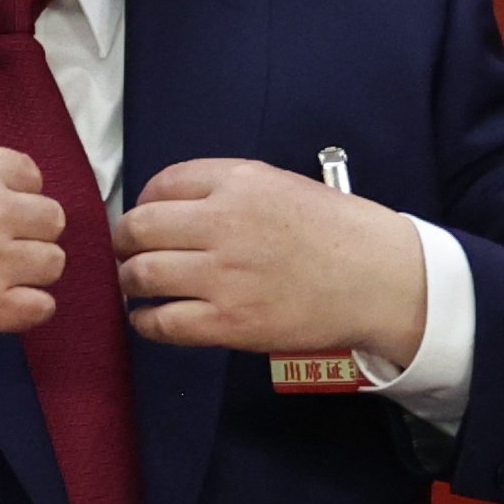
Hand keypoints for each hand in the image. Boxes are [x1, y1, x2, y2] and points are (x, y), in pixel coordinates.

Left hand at [112, 158, 426, 360]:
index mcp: (239, 182)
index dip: (144, 202)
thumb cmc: (338, 232)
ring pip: (141, 274)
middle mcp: (223, 222)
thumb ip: (229, 189)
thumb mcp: (282, 185)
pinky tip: (148, 318)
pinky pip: (162, 322)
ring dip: (130, 281)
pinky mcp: (229, 321)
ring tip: (136, 286)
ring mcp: (223, 274)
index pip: (162, 183)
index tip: (146, 217)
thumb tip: (176, 208)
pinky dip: (145, 321)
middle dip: (124, 242)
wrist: (379, 279)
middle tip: (128, 253)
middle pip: (139, 227)